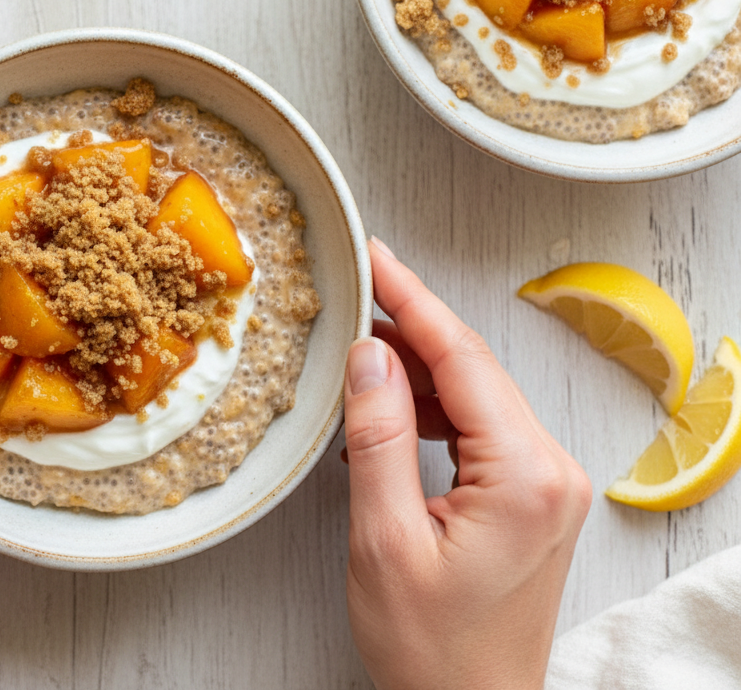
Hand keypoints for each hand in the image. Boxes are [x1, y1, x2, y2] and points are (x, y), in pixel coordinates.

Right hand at [344, 238, 590, 689]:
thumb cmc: (432, 649)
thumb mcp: (385, 540)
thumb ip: (379, 437)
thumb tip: (370, 356)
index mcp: (526, 476)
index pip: (463, 360)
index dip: (412, 300)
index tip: (375, 258)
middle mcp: (552, 471)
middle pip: (474, 369)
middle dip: (411, 328)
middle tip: (356, 294)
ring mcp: (548, 485)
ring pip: (477, 396)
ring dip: (418, 372)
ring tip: (358, 359)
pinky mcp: (533, 498)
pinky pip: (482, 429)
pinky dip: (434, 411)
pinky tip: (391, 413)